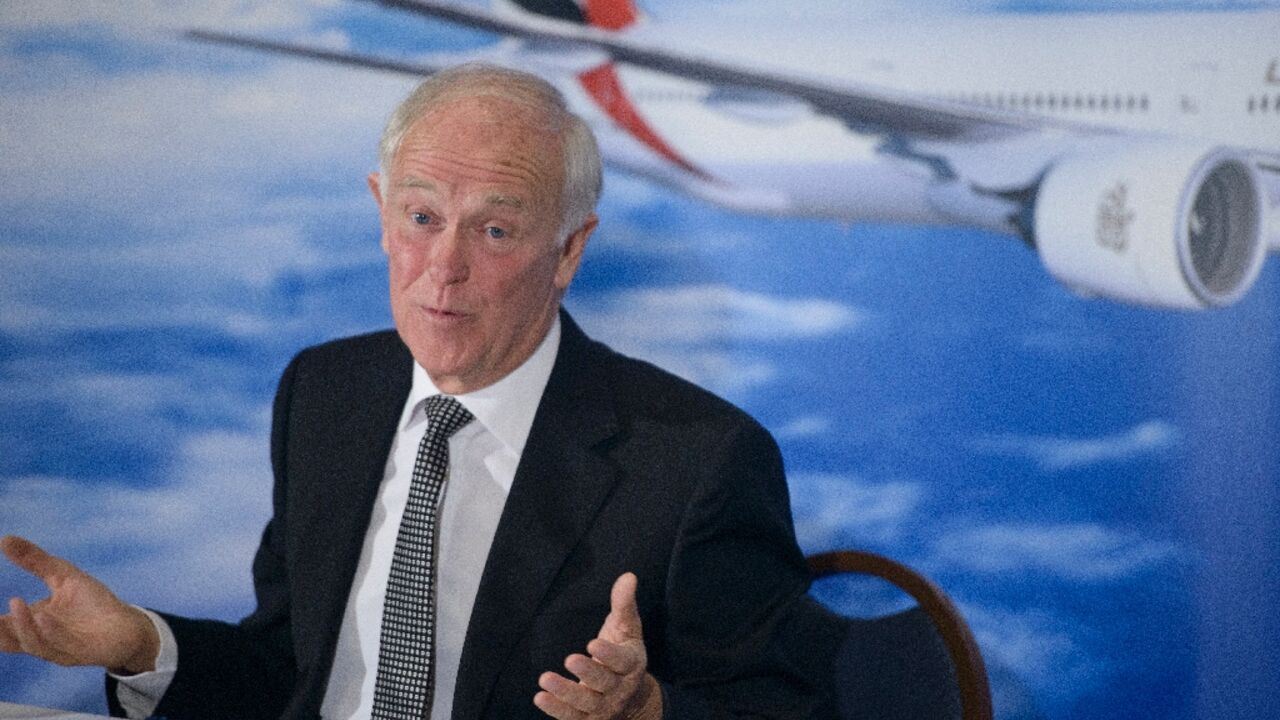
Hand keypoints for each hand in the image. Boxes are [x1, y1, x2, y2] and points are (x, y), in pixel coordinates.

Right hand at [0, 535, 158, 673]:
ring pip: (34, 643)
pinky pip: (62, 645)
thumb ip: (34, 561)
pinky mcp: (82, 653)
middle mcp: (40, 641)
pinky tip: (44, 616)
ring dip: (23, 625)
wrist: (128, 625)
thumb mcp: (62, 576)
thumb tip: (5, 539)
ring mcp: (60, 649)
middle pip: (10, 640)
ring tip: (16, 602)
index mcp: (31, 627)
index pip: (1, 628)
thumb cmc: (92, 603)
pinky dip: (51, 632)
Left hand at [534, 572, 661, 719]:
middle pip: (604, 683)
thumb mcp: (627, 629)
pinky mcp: (587, 719)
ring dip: (565, 693)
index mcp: (631, 664)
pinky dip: (556, 710)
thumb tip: (628, 576)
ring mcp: (603, 707)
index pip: (622, 660)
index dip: (609, 655)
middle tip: (569, 658)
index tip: (593, 643)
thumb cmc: (623, 655)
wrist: (632, 700)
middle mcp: (619, 689)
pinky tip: (540, 697)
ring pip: (586, 703)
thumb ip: (624, 604)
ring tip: (544, 679)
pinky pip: (572, 718)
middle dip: (587, 672)